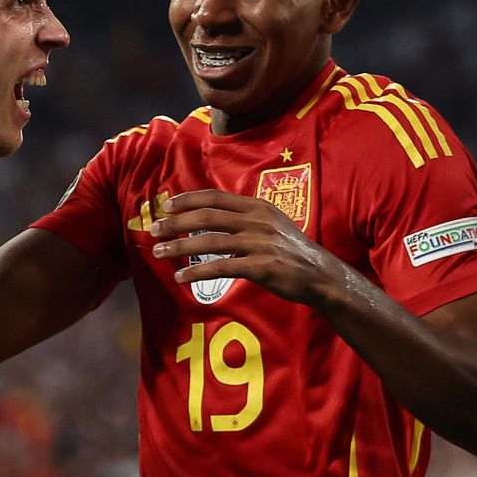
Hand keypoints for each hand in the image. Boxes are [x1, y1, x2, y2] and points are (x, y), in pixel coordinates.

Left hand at [149, 189, 342, 305]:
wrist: (322, 276)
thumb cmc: (291, 251)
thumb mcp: (271, 224)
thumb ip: (244, 217)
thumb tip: (210, 215)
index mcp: (258, 207)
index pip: (215, 197)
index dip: (188, 200)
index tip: (167, 205)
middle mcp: (257, 221)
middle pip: (207, 217)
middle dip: (176, 223)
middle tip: (154, 229)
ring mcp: (259, 243)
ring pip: (210, 242)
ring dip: (180, 247)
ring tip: (159, 253)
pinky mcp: (261, 267)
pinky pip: (221, 268)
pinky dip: (197, 273)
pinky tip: (182, 278)